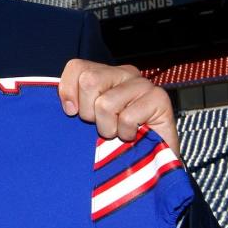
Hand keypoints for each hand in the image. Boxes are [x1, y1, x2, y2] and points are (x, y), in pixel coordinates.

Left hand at [59, 59, 179, 155]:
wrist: (148, 159)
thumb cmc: (113, 140)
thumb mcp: (87, 118)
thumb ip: (74, 104)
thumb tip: (67, 105)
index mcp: (105, 73)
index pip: (77, 67)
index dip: (68, 92)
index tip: (72, 112)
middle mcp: (125, 73)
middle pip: (89, 80)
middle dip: (88, 112)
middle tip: (101, 124)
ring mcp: (143, 84)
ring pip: (106, 103)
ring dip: (108, 128)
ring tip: (118, 132)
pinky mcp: (159, 99)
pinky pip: (127, 117)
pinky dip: (126, 133)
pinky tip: (134, 134)